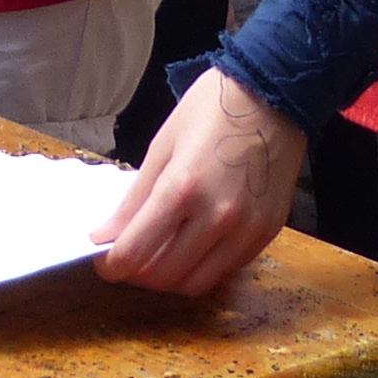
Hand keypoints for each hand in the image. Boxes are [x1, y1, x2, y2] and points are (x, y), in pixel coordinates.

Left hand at [92, 66, 304, 296]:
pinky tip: (191, 245)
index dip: (111, 265)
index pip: (135, 253)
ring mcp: (246, 230)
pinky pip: (225, 269)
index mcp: (183, 188)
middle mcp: (217, 217)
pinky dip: (201, 267)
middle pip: (164, 277)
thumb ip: (135, 198)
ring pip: (196, 284)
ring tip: (157, 255)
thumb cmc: (213, 109)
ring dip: (169, 278)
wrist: (275, 93)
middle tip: (127, 256)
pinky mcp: (267, 234)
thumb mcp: (163, 145)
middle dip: (136, 274)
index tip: (102, 260)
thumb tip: (107, 235)